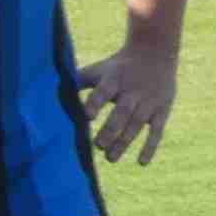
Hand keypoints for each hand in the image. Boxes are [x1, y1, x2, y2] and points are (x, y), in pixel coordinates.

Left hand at [77, 36, 178, 164]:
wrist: (155, 51)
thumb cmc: (118, 66)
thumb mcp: (100, 69)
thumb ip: (79, 81)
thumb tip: (53, 94)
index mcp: (114, 79)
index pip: (103, 91)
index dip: (95, 103)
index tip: (88, 117)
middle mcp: (132, 90)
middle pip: (121, 112)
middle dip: (110, 130)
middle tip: (98, 146)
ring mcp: (149, 101)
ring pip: (137, 124)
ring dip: (124, 142)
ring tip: (110, 158)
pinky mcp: (162, 110)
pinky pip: (157, 131)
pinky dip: (150, 147)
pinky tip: (141, 163)